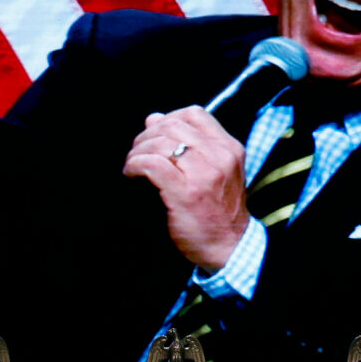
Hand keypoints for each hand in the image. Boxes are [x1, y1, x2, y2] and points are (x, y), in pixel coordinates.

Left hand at [122, 107, 249, 271]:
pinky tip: (131, 173)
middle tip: (138, 151)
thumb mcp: (215, 172)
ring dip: (139, 150)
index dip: (168, 118)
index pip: (194, 114)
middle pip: (173, 126)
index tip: (155, 133)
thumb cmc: (218, 212)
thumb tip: (153, 118)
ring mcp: (203, 174)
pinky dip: (136, 165)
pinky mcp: (185, 193)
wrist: (229, 247)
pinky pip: (152, 165)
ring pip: (161, 142)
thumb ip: (190, 144)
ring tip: (133, 163)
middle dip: (148, 135)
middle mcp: (219, 156)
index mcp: (228, 148)